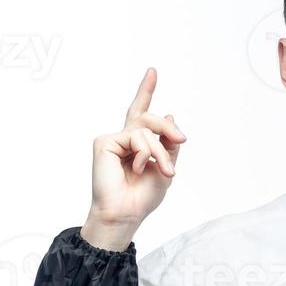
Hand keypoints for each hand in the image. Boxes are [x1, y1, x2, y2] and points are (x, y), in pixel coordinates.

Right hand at [84, 67, 186, 239]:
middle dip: (168, 129)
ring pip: (147, 130)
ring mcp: (113, 140)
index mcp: (137, 145)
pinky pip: (136, 137)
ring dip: (161, 151)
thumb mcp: (166, 167)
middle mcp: (123, 139)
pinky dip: (145, 154)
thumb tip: (168, 114)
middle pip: (148, 118)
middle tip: (181, 140)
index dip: (146, 91)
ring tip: (164, 171)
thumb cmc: (142, 197)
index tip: (152, 72)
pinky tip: (137, 168)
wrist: (126, 213)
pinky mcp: (104, 142)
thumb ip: (168, 143)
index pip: (141, 114)